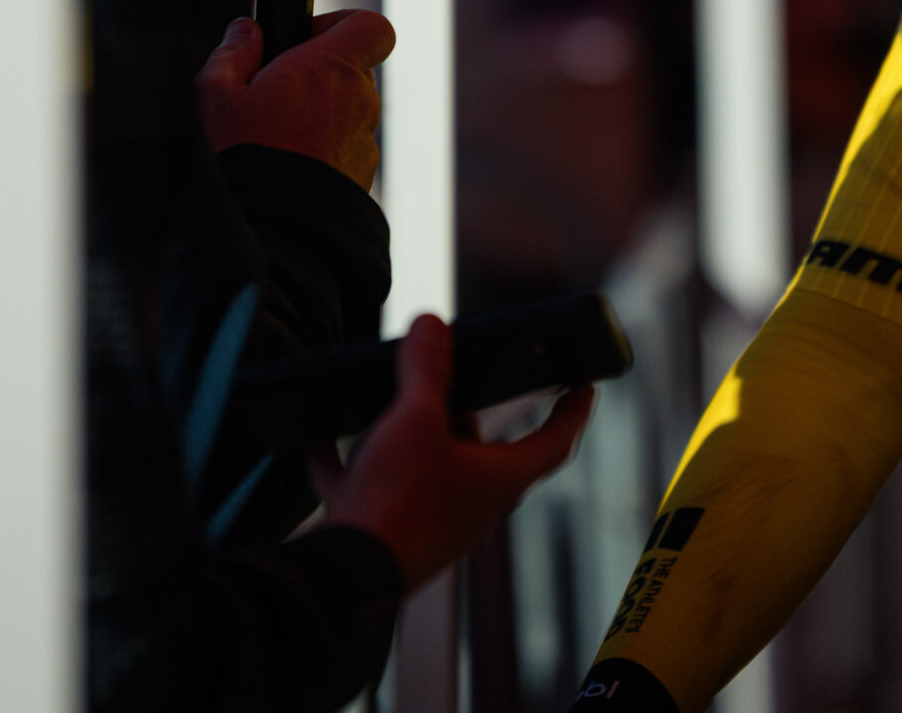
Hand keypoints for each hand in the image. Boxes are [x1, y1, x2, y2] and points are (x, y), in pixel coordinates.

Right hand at [196, 10, 395, 188]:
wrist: (271, 229)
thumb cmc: (241, 156)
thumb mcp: (216, 94)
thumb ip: (234, 52)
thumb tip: (247, 31)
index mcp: (331, 67)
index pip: (372, 26)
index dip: (343, 23)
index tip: (307, 38)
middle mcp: (360, 100)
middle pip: (354, 68)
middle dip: (320, 73)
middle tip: (275, 92)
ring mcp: (366, 139)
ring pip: (349, 110)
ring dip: (321, 114)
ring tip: (275, 137)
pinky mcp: (363, 175)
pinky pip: (347, 148)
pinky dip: (325, 149)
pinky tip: (287, 166)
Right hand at [311, 314, 594, 592]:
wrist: (345, 576)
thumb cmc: (399, 502)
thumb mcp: (416, 419)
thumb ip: (426, 369)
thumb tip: (432, 323)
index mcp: (497, 481)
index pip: (554, 442)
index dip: (573, 411)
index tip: (584, 387)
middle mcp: (468, 507)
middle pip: (481, 452)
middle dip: (464, 411)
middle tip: (454, 374)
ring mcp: (425, 524)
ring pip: (424, 469)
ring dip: (406, 435)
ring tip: (385, 397)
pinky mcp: (381, 533)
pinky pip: (367, 488)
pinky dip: (346, 462)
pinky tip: (317, 436)